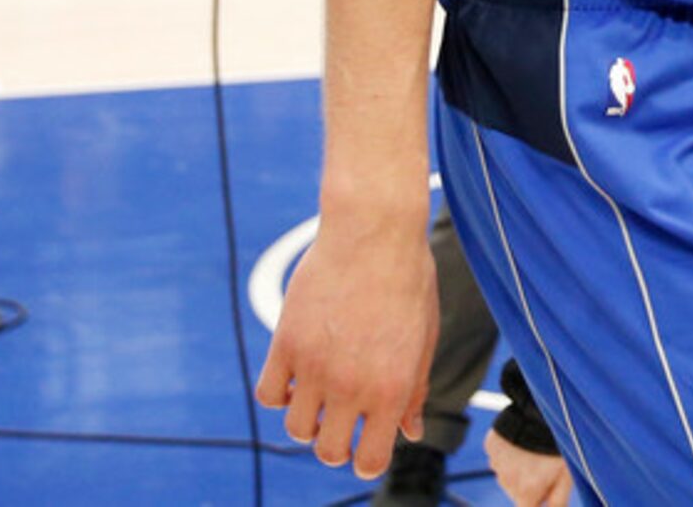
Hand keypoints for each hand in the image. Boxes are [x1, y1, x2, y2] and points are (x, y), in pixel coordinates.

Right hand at [253, 213, 437, 479]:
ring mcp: (314, 367)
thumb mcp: (423, 337)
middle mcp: (351, 385)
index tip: (365, 448)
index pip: (370, 460)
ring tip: (323, 393)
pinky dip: (280, 393)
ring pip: (296, 428)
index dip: (367, 460)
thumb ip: (414, 389)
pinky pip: (269, 394)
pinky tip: (298, 375)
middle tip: (343, 422)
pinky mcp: (286, 345)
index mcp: (391, 389)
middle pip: (328, 451)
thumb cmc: (408, 280)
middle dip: (336, 445)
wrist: (375, 232)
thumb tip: (411, 433)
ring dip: (309, 420)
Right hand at [484, 429, 573, 506]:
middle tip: (543, 464)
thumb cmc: (558, 446)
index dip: (536, 501)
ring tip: (533, 450)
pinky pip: (498, 456)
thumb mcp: (565, 476)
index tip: (543, 491)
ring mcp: (495, 462)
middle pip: (516, 492)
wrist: (542, 411)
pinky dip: (507, 452)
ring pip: (506, 474)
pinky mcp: (490, 446)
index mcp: (526, 491)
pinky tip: (521, 441)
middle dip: (528, 484)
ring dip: (517, 468)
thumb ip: (557, 502)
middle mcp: (506, 481)